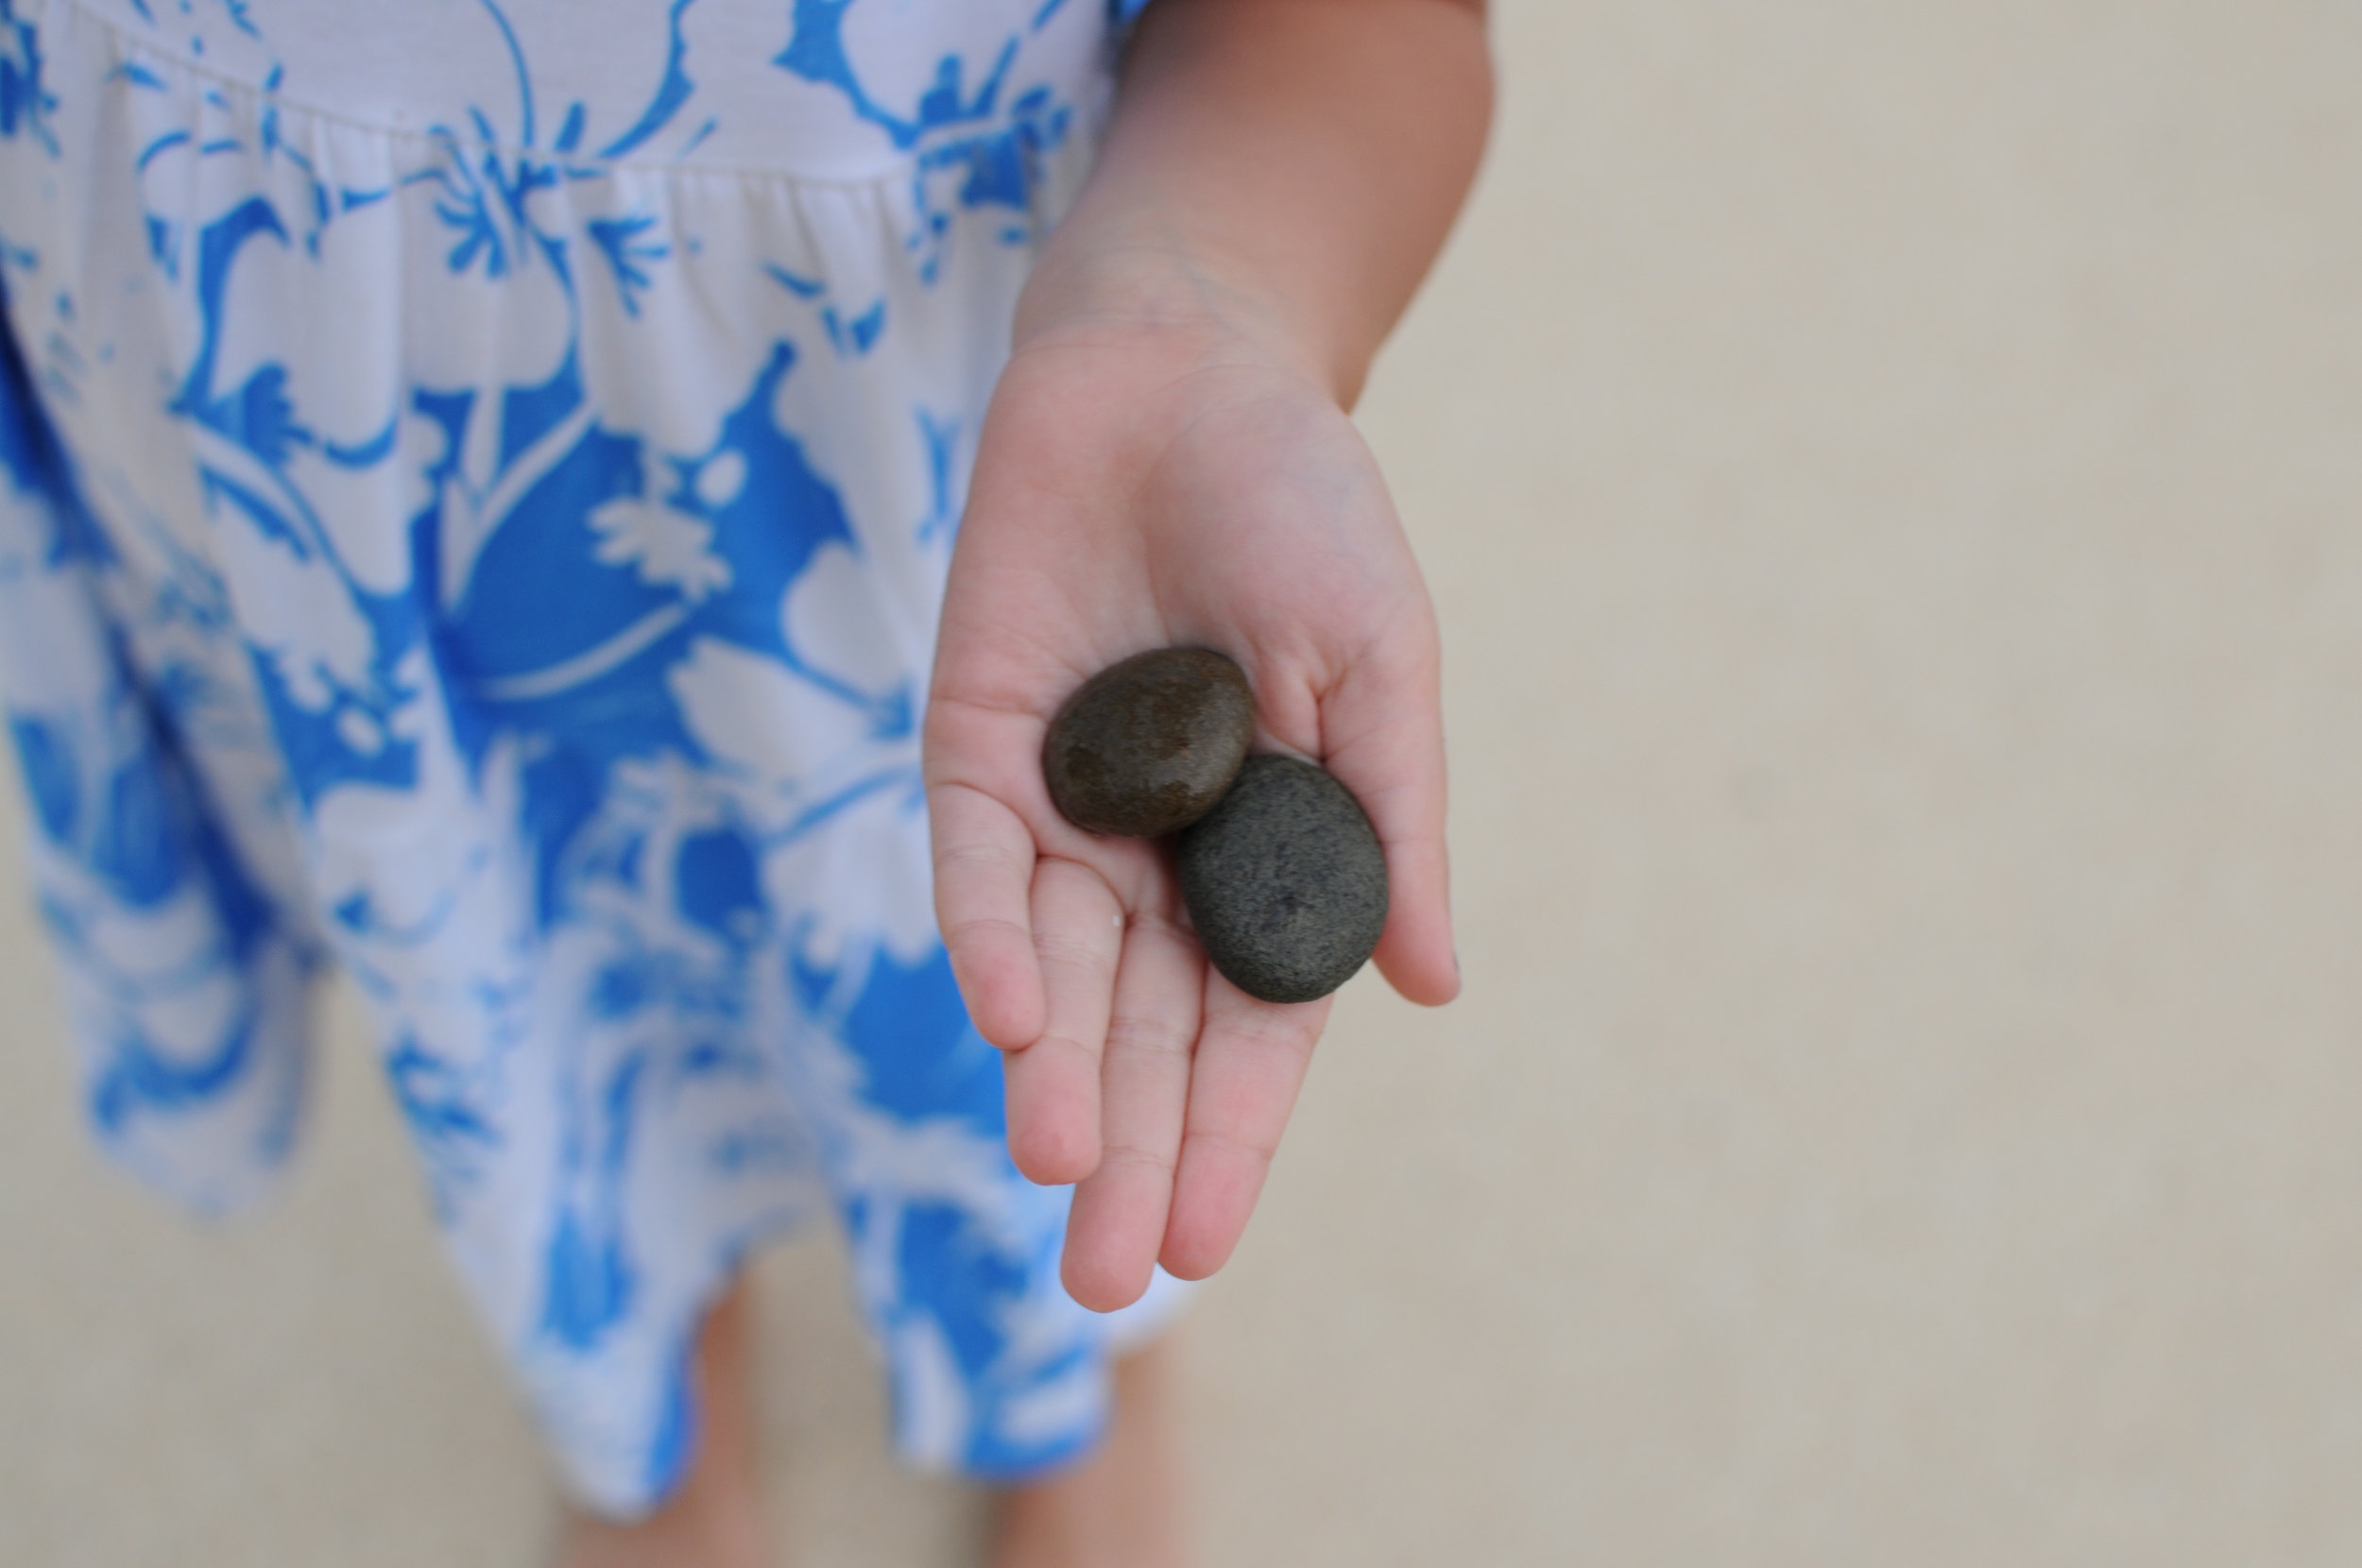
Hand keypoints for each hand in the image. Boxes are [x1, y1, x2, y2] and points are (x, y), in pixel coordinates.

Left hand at [924, 299, 1458, 1312]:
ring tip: (1063, 1172)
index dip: (1228, 1136)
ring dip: (1057, 1071)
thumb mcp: (1382, 663)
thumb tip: (1431, 987)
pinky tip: (1011, 1016)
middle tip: (1106, 1278)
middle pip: (1141, 1032)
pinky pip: (980, 864)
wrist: (1179, 361)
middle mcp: (1161, 854)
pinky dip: (992, 936)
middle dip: (1127, 1149)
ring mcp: (1064, 806)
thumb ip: (1391, 821)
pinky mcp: (976, 744)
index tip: (1203, 1246)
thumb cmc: (1305, 506)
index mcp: (1272, 850)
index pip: (1248, 1028)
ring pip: (1055, 976)